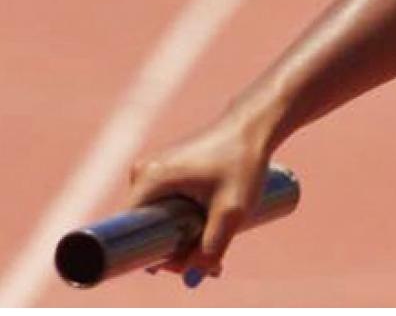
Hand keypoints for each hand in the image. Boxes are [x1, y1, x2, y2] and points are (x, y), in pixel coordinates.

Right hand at [126, 109, 275, 282]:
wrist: (256, 125)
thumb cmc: (244, 161)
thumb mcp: (232, 210)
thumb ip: (213, 246)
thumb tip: (193, 278)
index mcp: (148, 180)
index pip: (132, 232)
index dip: (152, 254)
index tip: (183, 261)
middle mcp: (143, 173)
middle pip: (147, 227)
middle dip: (174, 249)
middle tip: (209, 262)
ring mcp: (154, 170)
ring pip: (159, 217)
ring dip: (181, 236)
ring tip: (214, 246)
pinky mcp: (168, 169)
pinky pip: (165, 204)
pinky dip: (182, 220)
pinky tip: (205, 231)